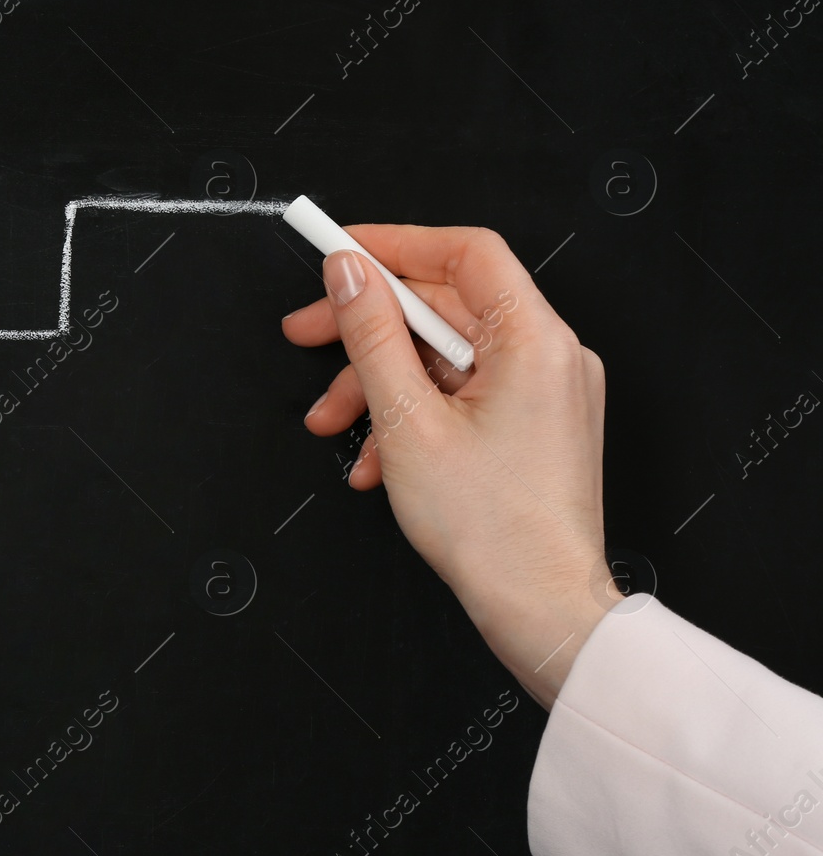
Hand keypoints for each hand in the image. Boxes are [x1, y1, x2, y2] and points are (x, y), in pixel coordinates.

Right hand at [281, 226, 619, 709]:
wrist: (541, 611)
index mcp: (534, 340)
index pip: (463, 253)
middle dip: (367, 327)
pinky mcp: (532, 426)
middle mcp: (549, 356)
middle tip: (304, 333)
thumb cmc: (491, 529)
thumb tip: (348, 273)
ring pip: (443, 357)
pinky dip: (411, 415)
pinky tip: (375, 460)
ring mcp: (543, 392)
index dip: (394, 244)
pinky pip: (461, 394)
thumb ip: (372, 335)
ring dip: (378, 384)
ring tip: (331, 425)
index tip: (337, 251)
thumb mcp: (407, 420)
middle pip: (443, 307)